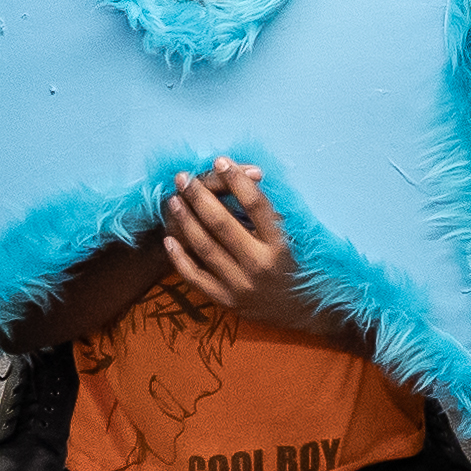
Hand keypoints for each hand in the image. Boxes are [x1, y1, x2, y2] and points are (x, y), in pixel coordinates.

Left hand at [158, 160, 303, 322]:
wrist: (301, 310)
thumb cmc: (296, 264)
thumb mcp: (291, 237)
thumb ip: (267, 213)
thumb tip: (240, 177)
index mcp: (280, 245)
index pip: (256, 205)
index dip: (236, 180)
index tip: (220, 161)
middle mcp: (260, 265)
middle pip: (222, 224)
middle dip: (200, 196)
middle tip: (185, 177)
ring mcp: (241, 286)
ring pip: (205, 247)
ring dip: (186, 220)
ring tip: (174, 200)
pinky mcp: (227, 301)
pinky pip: (196, 277)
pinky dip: (179, 258)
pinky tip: (169, 239)